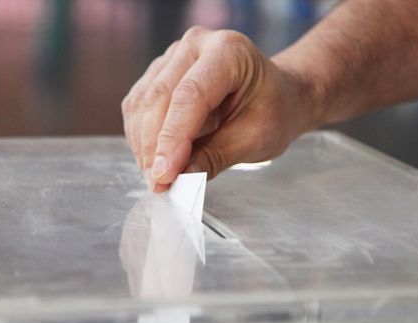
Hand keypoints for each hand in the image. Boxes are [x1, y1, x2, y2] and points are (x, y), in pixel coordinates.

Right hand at [122, 26, 319, 191]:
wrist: (279, 96)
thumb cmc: (274, 111)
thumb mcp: (255, 139)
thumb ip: (215, 157)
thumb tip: (180, 178)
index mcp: (229, 52)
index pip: (190, 96)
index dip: (172, 139)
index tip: (164, 175)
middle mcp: (196, 44)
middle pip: (159, 97)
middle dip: (153, 147)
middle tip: (158, 184)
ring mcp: (174, 56)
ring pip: (143, 102)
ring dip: (143, 145)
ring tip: (158, 178)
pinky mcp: (159, 72)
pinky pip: (139, 105)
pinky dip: (141, 137)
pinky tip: (153, 160)